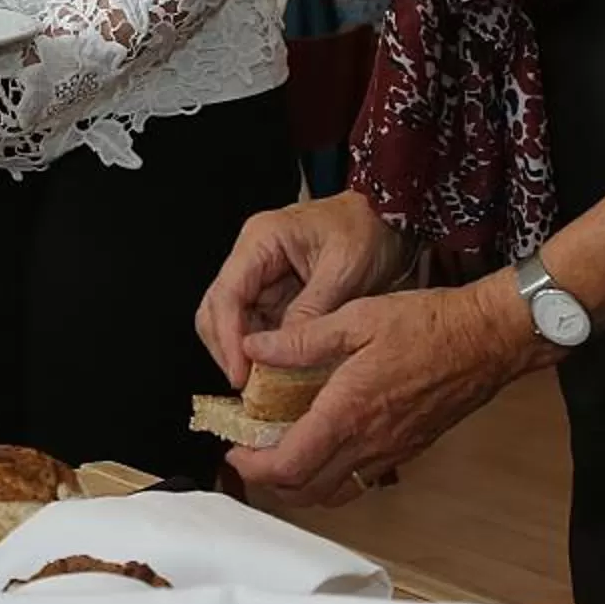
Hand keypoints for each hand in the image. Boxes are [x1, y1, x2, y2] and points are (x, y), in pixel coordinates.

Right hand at [194, 190, 413, 387]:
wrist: (386, 217)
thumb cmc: (367, 231)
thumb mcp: (343, 272)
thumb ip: (311, 310)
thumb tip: (283, 350)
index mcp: (261, 240)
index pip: (228, 295)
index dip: (229, 339)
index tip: (240, 375)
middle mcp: (252, 256)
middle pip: (217, 309)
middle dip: (228, 349)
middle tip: (247, 386)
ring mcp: (260, 274)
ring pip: (232, 321)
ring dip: (244, 352)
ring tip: (262, 384)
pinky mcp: (274, 291)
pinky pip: (257, 325)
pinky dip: (263, 349)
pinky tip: (276, 370)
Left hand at [229, 275, 548, 506]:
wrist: (487, 340)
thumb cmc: (428, 325)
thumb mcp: (355, 318)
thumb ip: (301, 339)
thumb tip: (255, 348)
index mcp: (348, 413)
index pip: (288, 466)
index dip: (252, 468)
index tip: (234, 451)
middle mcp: (368, 444)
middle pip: (305, 492)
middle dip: (269, 481)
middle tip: (250, 454)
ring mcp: (390, 452)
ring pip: (333, 493)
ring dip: (300, 483)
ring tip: (282, 452)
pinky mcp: (407, 450)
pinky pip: (359, 481)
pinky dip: (332, 475)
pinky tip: (325, 443)